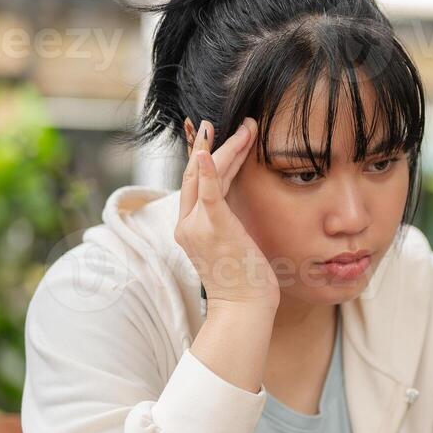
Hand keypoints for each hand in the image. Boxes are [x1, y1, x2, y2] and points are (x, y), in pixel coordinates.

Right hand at [175, 118, 277, 308]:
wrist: (244, 310)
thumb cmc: (246, 284)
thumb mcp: (234, 246)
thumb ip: (230, 224)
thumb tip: (241, 209)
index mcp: (190, 228)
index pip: (199, 184)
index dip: (210, 157)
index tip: (223, 137)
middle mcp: (187, 224)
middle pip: (197, 174)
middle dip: (215, 145)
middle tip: (235, 122)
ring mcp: (197, 226)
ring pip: (205, 175)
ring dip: (227, 148)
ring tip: (245, 127)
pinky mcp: (214, 228)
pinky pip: (209, 193)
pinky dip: (209, 170)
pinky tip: (207, 150)